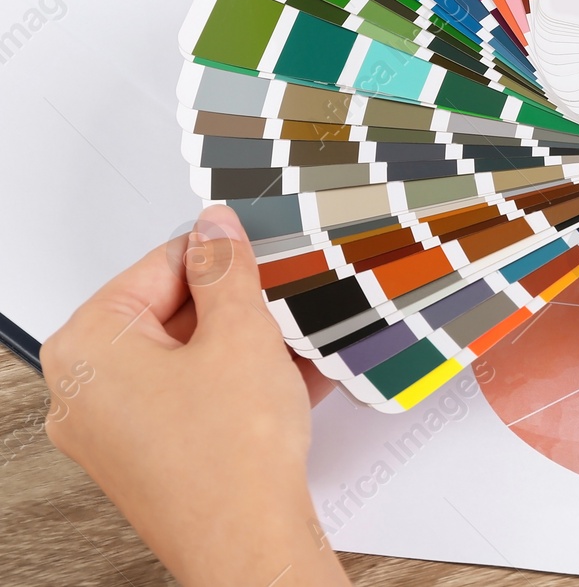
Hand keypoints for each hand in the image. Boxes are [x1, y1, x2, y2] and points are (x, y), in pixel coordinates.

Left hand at [43, 206, 347, 586]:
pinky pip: (195, 398)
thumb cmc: (231, 454)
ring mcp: (114, 431)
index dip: (220, 256)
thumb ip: (226, 269)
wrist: (250, 543)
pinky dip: (239, 383)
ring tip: (298, 337)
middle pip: (170, 314)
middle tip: (284, 297)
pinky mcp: (149, 458)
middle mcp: (85, 391)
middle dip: (236, 305)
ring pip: (188, 358)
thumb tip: (214, 230)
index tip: (260, 250)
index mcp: (86, 348)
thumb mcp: (240, 333)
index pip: (159, 266)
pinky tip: (294, 375)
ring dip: (247, 344)